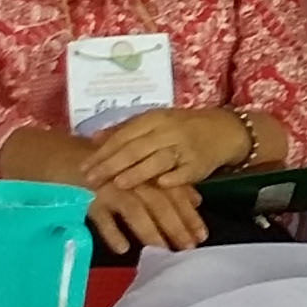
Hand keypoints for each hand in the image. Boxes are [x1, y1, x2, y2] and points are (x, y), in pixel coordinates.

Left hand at [86, 108, 246, 190]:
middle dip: (112, 164)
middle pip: (136, 148)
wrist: (222, 130)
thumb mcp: (154, 123)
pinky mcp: (199, 164)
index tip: (84, 166)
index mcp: (154, 119)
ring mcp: (184, 148)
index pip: (124, 135)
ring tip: (118, 184)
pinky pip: (183, 173)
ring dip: (138, 172)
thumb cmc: (181, 128)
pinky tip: (158, 187)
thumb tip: (94, 139)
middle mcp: (168, 131)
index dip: (103, 151)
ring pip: (158, 160)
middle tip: (90, 179)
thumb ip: (125, 130)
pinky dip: (172, 179)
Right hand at [88, 179, 209, 254]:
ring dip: (149, 231)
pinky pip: (102, 216)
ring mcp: (110, 186)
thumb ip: (169, 186)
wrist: (65, 158)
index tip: (202, 237)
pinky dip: (113, 231)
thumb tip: (196, 200)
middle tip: (188, 249)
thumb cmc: (109, 170)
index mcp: (147, 172)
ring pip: (134, 208)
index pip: (174, 193)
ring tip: (161, 250)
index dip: (189, 215)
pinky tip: (123, 248)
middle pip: (158, 202)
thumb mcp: (141, 176)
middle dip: (175, 226)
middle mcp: (132, 178)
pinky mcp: (88, 196)